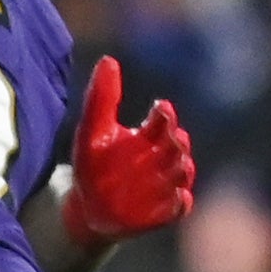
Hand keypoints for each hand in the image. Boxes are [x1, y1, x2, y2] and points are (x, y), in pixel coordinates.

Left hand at [60, 56, 193, 248]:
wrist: (86, 208)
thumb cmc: (92, 165)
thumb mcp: (92, 129)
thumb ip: (102, 97)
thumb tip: (109, 59)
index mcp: (147, 136)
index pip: (164, 120)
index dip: (166, 114)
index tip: (160, 108)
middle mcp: (161, 159)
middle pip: (180, 145)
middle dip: (178, 141)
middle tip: (171, 138)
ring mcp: (165, 185)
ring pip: (184, 173)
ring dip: (182, 168)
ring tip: (176, 165)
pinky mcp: (163, 212)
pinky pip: (180, 207)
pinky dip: (180, 202)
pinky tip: (177, 197)